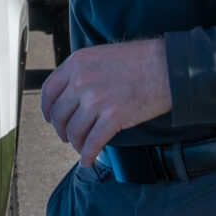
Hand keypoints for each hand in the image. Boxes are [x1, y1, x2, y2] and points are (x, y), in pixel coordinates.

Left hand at [39, 38, 171, 165]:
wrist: (169, 66)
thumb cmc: (142, 60)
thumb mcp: (103, 55)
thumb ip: (84, 71)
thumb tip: (72, 93)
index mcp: (77, 63)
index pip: (49, 91)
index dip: (47, 109)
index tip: (50, 118)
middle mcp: (81, 80)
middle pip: (59, 114)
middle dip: (62, 130)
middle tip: (68, 136)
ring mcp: (96, 99)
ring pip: (74, 131)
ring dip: (76, 143)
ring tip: (82, 147)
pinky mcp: (113, 117)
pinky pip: (92, 142)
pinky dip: (87, 155)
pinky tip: (88, 160)